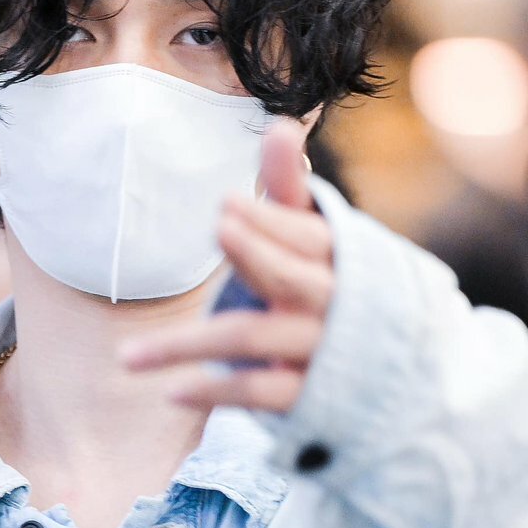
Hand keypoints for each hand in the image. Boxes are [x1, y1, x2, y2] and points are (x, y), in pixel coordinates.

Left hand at [118, 121, 334, 412]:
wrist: (401, 379)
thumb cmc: (338, 288)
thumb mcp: (318, 240)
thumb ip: (290, 190)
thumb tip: (278, 125)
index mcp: (341, 259)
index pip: (311, 235)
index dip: (273, 220)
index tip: (227, 203)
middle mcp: (335, 305)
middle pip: (293, 279)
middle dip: (259, 254)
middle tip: (220, 227)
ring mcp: (323, 355)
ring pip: (256, 339)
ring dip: (190, 344)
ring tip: (126, 356)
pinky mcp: (312, 401)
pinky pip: (262, 393)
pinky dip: (217, 392)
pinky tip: (171, 390)